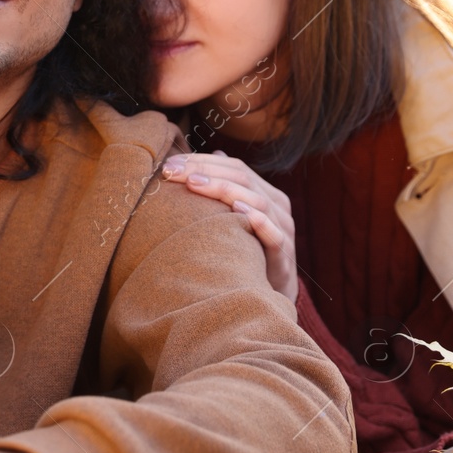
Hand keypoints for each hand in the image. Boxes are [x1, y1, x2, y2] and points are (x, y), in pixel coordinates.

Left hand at [161, 150, 297, 301]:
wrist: (270, 291)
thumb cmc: (246, 249)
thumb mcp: (232, 217)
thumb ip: (222, 190)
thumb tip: (204, 161)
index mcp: (264, 192)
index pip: (234, 167)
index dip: (202, 162)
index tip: (170, 164)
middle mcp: (276, 205)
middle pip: (242, 177)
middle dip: (205, 171)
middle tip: (173, 171)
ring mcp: (282, 228)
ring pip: (258, 201)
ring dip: (224, 189)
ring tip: (195, 184)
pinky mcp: (283, 254)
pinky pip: (274, 234)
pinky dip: (258, 221)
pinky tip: (238, 210)